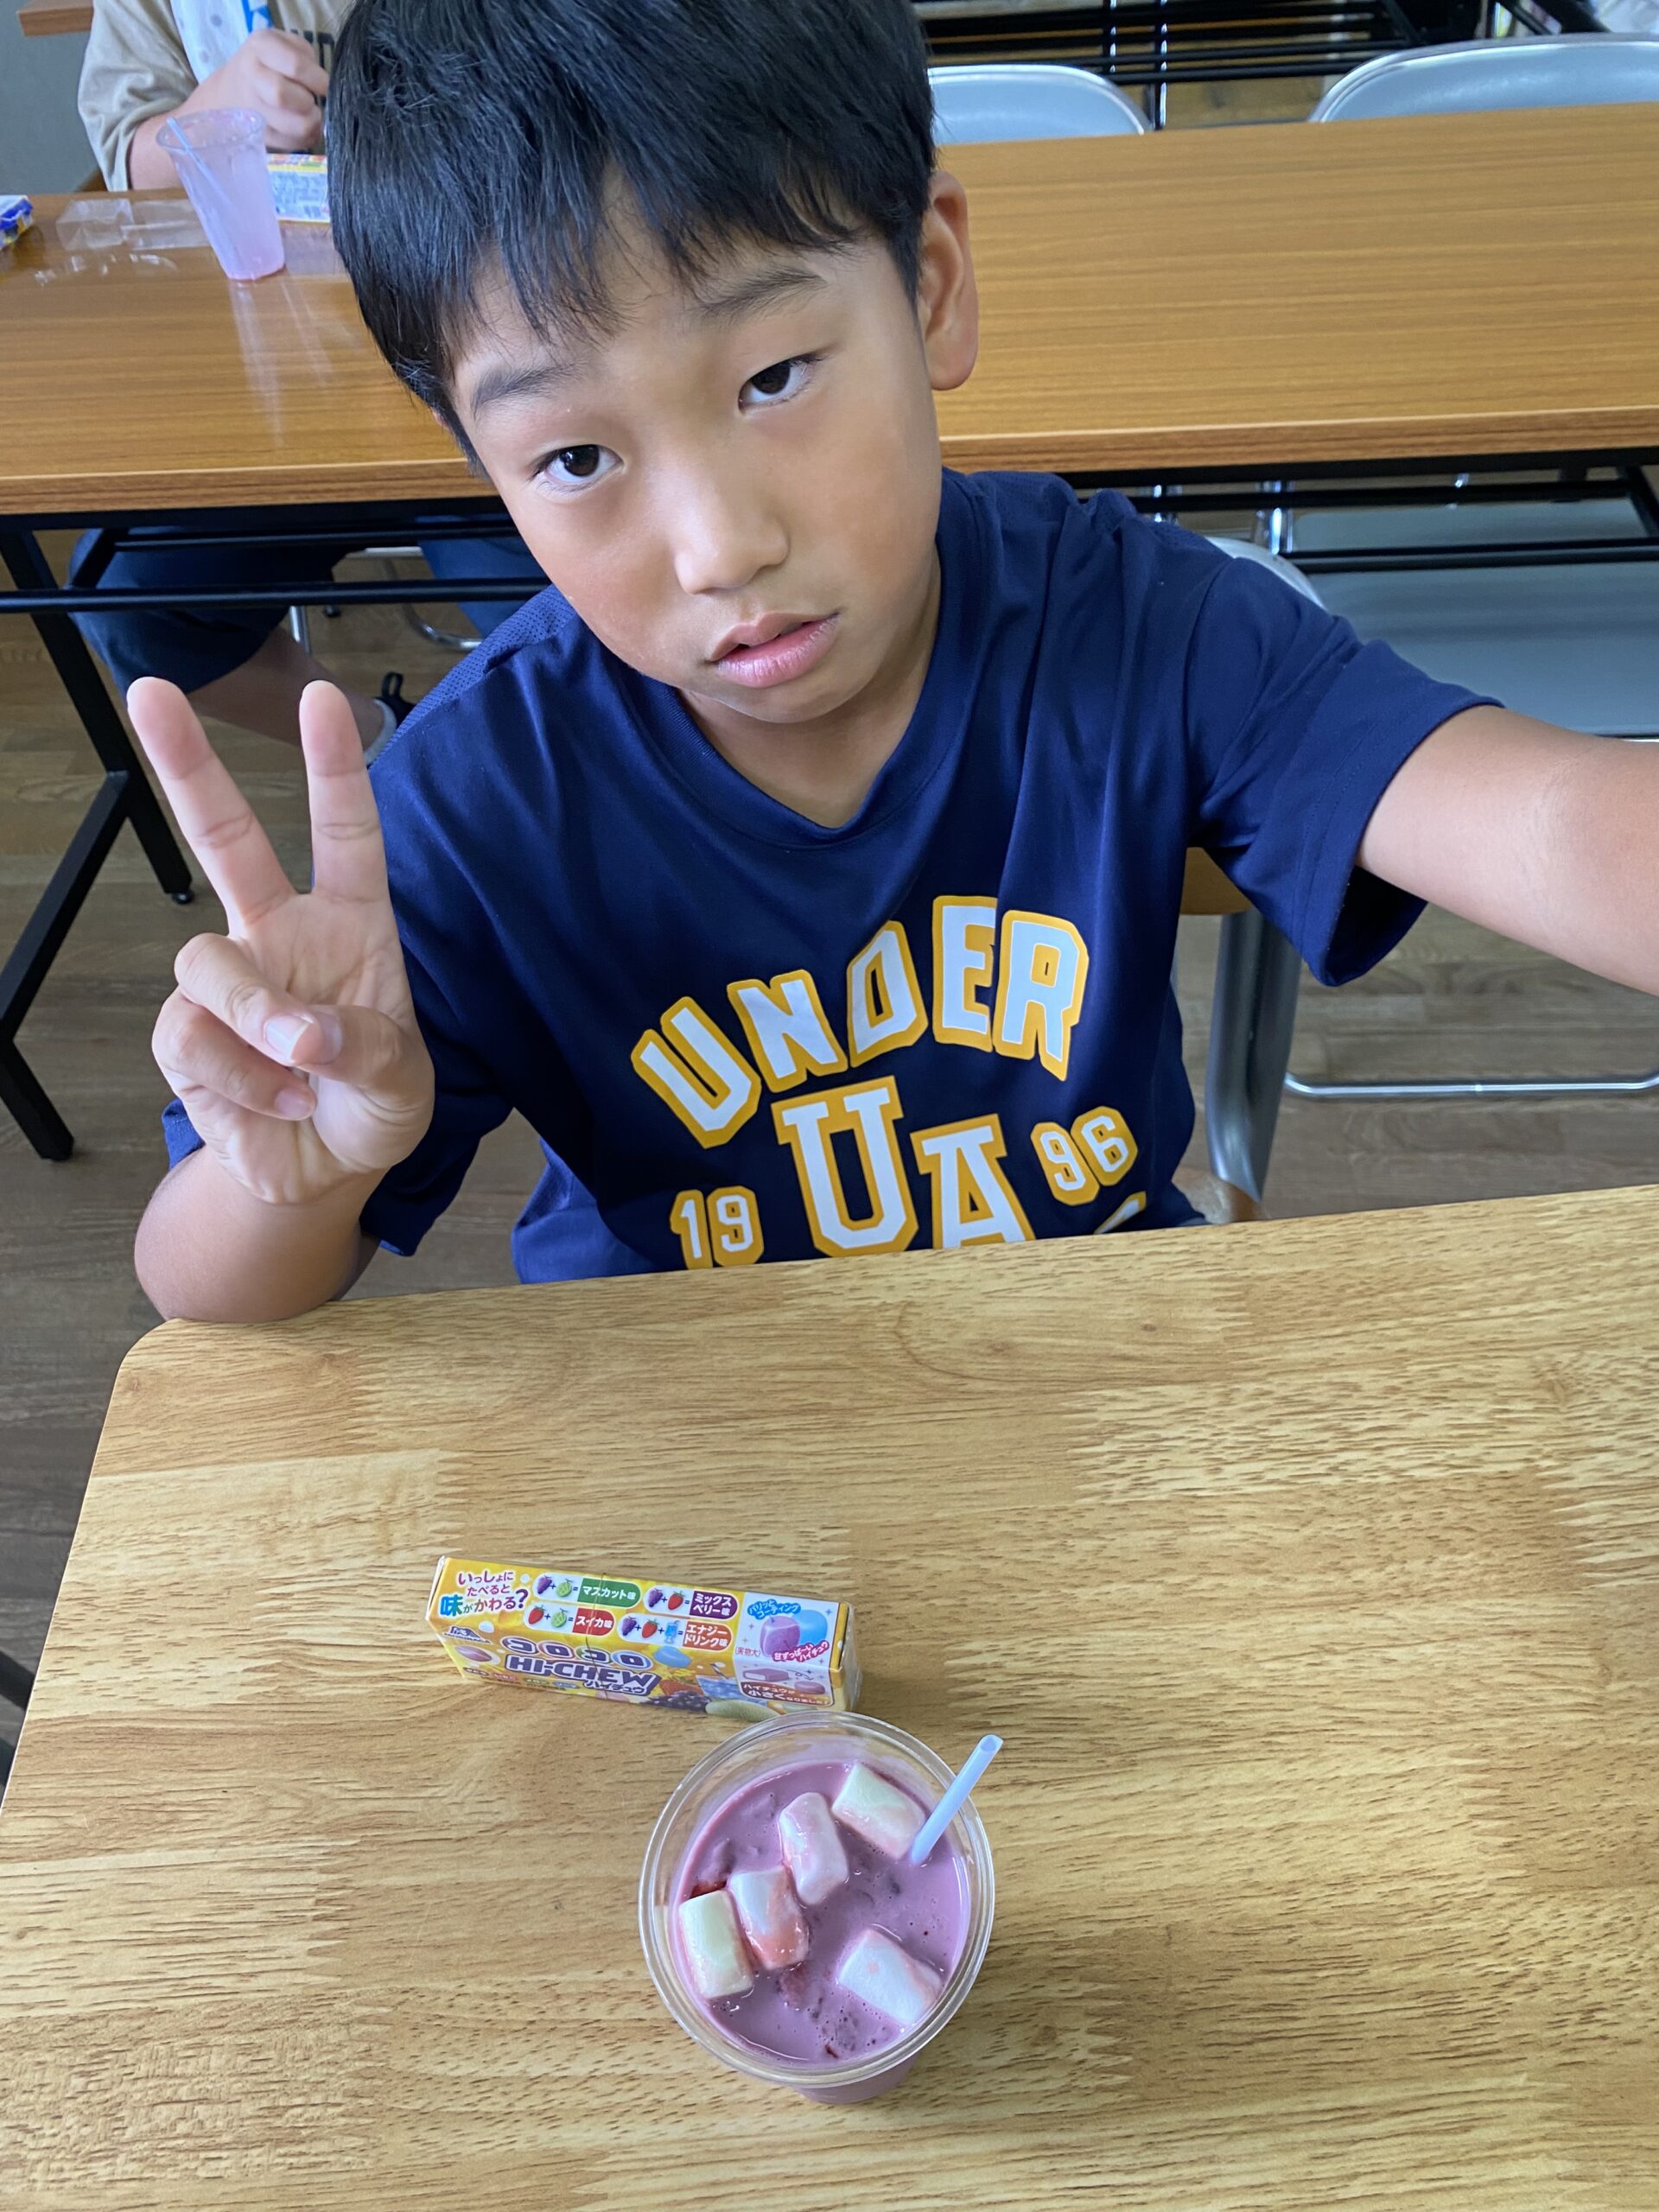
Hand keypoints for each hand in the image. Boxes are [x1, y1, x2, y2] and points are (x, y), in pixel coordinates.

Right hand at [129, 679, 434, 1208]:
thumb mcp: (403, 1085)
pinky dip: (243, 1082)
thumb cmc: (373, 1105)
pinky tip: (277, 1104)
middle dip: (187, 763)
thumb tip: (304, 1031)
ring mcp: (228, 981)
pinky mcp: (186, 1036)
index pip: (344, 834)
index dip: (334, 768)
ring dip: (255, 1021)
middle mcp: (280, 934)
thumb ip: (368, 1051)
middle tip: (150, 690)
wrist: (324, 1172)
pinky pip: (194, 1039)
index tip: (325, 699)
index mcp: (349, 924)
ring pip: (206, 963)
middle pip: (224, 835)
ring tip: (300, 1074)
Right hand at [180, 28, 327, 151]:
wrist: (232, 89)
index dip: (317, 79)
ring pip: (292, 126)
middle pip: (282, 96)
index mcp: (260, 47)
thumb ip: (305, 57)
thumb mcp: (284, 44)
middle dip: (307, 102)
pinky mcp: (259, 135)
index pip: (294, 65)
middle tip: (311, 101)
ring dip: (310, 123)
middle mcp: (251, 76)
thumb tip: (323, 86)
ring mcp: (251, 109)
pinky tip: (302, 127)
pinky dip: (305, 138)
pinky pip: (292, 143)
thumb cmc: (268, 62)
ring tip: (309, 114)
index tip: (324, 85)